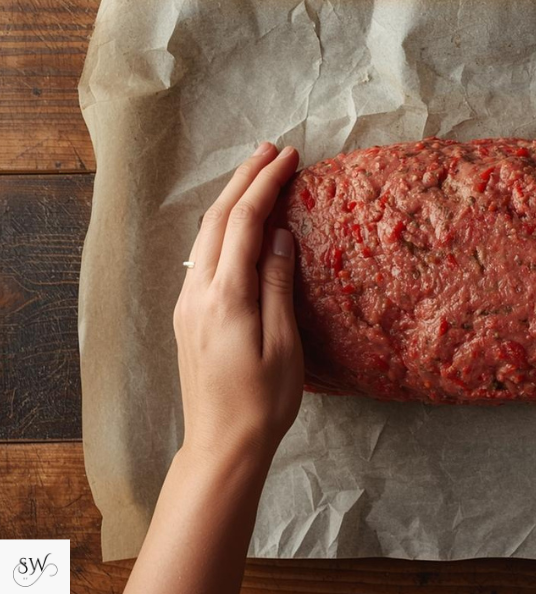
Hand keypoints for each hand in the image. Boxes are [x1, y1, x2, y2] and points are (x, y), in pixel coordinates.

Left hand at [173, 142, 303, 463]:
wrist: (222, 444)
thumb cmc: (264, 401)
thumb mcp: (284, 343)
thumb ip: (279, 284)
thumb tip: (281, 235)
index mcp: (227, 296)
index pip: (246, 222)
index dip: (266, 184)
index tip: (289, 157)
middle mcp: (199, 292)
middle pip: (218, 218)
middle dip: (245, 178)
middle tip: (272, 150)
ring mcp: (188, 303)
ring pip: (206, 234)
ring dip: (232, 199)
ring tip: (258, 174)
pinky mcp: (188, 315)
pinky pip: (204, 255)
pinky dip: (224, 226)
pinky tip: (241, 223)